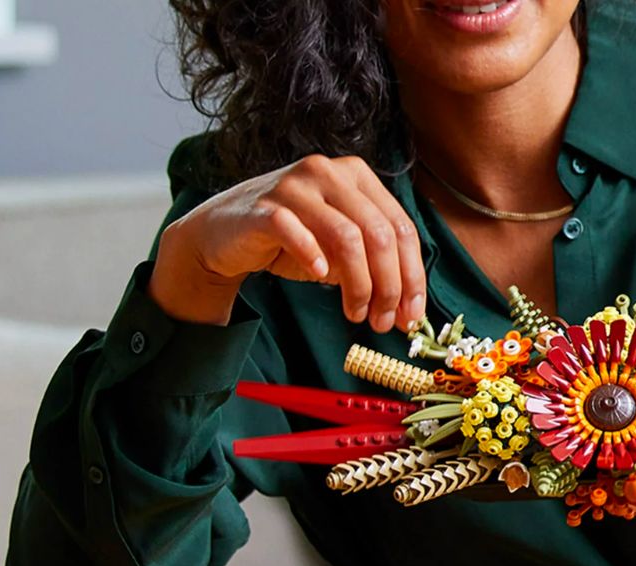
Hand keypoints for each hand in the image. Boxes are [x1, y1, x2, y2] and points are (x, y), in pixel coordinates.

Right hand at [149, 155, 425, 328]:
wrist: (222, 233)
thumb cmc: (290, 239)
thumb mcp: (340, 250)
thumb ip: (374, 268)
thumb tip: (407, 312)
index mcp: (357, 176)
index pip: (401, 227)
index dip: (413, 275)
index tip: (413, 315)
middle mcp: (329, 173)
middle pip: (379, 233)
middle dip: (389, 286)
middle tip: (385, 322)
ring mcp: (295, 186)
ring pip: (346, 236)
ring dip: (359, 284)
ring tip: (356, 313)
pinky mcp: (262, 207)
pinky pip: (294, 231)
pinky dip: (313, 257)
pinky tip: (319, 278)